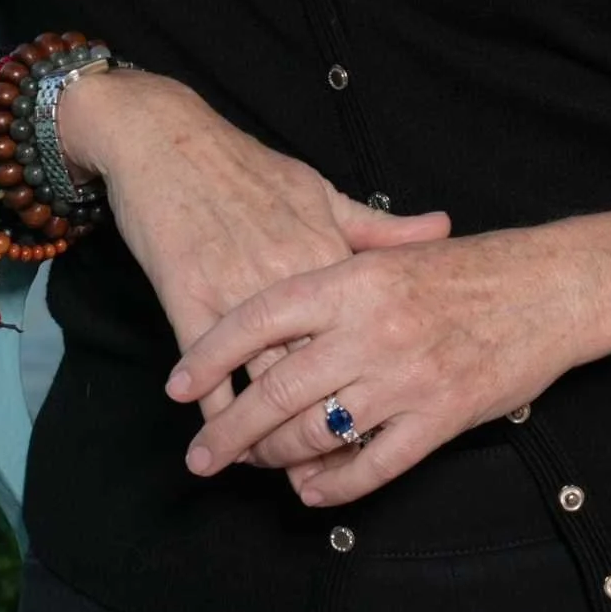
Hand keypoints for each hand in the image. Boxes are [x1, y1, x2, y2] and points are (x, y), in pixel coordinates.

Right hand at [58, 69, 450, 437]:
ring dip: (266, 432)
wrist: (169, 141)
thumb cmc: (246, 167)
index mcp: (326, 252)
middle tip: (324, 470)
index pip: (359, 336)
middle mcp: (287, 277)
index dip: (368, 386)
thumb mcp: (319, 190)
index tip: (377, 424)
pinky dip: (216, 410)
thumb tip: (441, 228)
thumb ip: (378, 227)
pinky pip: (210, 370)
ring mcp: (237, 290)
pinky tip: (220, 438)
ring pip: (263, 380)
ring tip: (270, 469)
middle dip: (321, 426)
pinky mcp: (188, 297)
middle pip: (316, 370)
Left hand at [163, 223, 610, 504]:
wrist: (550, 287)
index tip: (178, 386)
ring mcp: (405, 378)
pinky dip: (333, 485)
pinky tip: (311, 491)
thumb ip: (333, 283)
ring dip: (276, 459)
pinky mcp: (440, 418)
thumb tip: (269, 314)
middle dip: (228, 431)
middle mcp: (370, 329)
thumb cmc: (469, 270)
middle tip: (200, 456)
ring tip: (255, 468)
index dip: (210, 355)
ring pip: (317, 433)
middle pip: (276, 389)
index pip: (258, 319)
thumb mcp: (393, 257)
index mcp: (353, 280)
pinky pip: (372, 466)